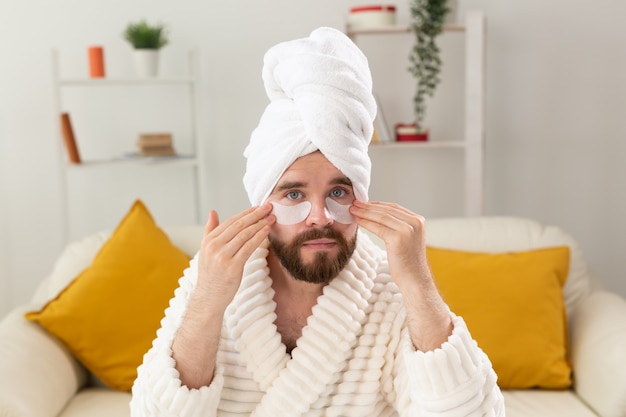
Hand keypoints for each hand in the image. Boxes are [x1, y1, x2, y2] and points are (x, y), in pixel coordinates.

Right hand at [196, 203, 274, 310]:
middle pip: (239, 225)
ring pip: (245, 234)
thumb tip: (213, 212)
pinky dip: (259, 237)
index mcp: (208, 241)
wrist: (209, 298)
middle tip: (268, 207)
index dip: (245, 213)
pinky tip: (267, 231)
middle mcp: (214, 246)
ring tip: (271, 218)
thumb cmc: (211, 275)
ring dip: (260, 224)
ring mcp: (222, 256)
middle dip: (255, 215)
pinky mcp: (233, 266)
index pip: (230, 221)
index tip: (257, 207)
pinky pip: (249, 247)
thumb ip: (209, 231)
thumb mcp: (206, 251)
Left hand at [350, 200, 451, 349]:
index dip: (376, 204)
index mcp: (418, 220)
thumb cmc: (407, 263)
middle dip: (368, 206)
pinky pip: (377, 227)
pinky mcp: (398, 237)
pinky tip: (357, 221)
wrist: (414, 280)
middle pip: (386, 210)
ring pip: (381, 216)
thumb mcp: (406, 239)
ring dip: (364, 212)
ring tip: (352, 210)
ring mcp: (408, 229)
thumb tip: (377, 215)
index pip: (393, 207)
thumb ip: (397, 226)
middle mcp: (415, 222)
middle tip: (354, 203)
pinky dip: (366, 222)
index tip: (363, 203)